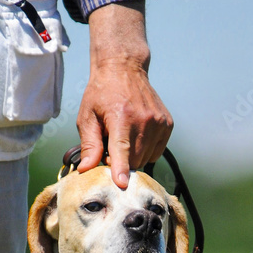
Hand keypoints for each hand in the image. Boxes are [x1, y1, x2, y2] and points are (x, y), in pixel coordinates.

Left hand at [76, 1, 172, 187]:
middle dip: (121, 161)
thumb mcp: (87, 116)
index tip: (121, 184)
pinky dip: (145, 150)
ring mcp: (158, 122)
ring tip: (124, 136)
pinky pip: (156, 152)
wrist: (124, 68)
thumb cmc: (102, 93)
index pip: (122, 148)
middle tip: (111, 145)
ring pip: (145, 158)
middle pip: (133, 160)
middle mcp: (144, 119)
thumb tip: (85, 169)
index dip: (121, 169)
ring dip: (133, 156)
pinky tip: (137, 135)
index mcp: (121, 116)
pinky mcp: (167, 124)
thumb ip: (89, 144)